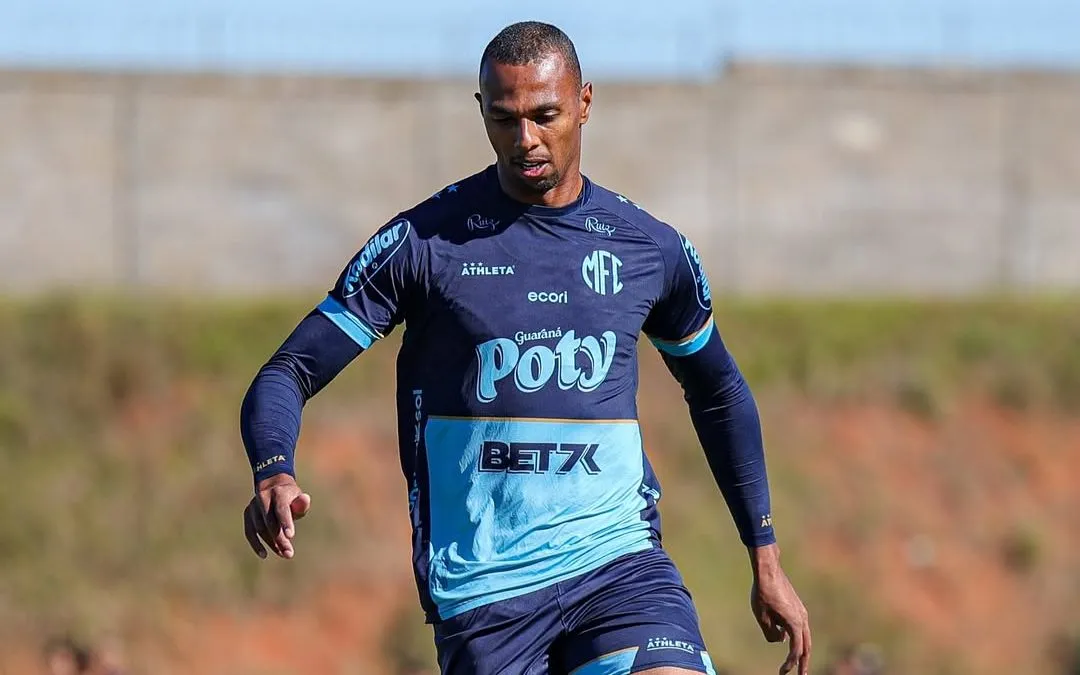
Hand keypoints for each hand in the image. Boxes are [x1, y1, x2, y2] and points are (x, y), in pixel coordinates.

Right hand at [243, 473, 311, 559]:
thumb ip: (301, 503)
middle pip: (270, 521)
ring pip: (260, 528)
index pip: (281, 508)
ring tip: (284, 553)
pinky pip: (249, 532)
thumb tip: (305, 499)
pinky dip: (256, 544)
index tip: (290, 536)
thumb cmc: (290, 497)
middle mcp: (263, 497)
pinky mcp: (248, 514)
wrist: (273, 486)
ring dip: (271, 543)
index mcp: (278, 492)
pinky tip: (264, 554)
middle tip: (289, 553)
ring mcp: (253, 506)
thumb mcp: (298, 497)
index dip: (285, 522)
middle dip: (279, 538)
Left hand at [749, 544, 811, 674]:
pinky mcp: (796, 607)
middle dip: (803, 663)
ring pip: (805, 637)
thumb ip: (771, 634)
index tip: (782, 673)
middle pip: (806, 646)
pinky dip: (795, 637)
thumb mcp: (762, 617)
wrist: (768, 570)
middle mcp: (802, 619)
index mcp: (795, 623)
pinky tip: (784, 637)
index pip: (795, 651)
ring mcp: (801, 612)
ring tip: (797, 662)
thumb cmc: (763, 593)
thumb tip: (780, 640)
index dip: (790, 664)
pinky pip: (799, 627)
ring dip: (801, 650)